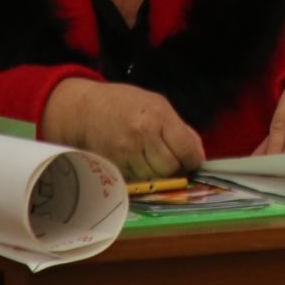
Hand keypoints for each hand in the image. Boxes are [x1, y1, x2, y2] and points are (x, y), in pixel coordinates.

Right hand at [41, 78, 205, 180]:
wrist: (86, 109)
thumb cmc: (127, 104)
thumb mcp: (159, 106)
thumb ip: (181, 130)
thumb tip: (198, 156)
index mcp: (159, 116)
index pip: (186, 149)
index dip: (193, 160)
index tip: (191, 161)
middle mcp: (143, 134)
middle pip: (170, 167)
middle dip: (174, 168)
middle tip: (169, 161)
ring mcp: (125, 150)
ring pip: (153, 177)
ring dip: (156, 174)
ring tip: (150, 159)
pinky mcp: (111, 163)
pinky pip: (134, 179)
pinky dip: (139, 176)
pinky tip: (135, 162)